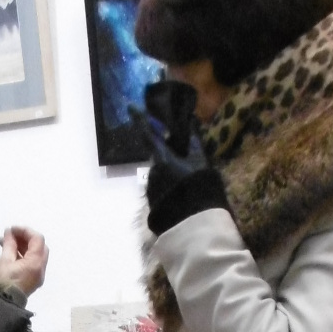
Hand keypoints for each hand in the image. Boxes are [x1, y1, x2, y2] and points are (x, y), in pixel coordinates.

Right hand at [0, 225, 48, 295]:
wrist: (4, 305)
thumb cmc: (4, 283)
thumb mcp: (5, 261)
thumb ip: (9, 244)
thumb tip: (9, 233)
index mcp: (36, 262)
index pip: (37, 239)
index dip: (25, 230)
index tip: (11, 229)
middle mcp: (41, 268)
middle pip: (39, 246)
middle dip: (25, 238)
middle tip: (11, 235)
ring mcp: (38, 275)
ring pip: (35, 254)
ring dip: (23, 246)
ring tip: (6, 242)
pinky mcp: (33, 279)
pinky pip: (32, 263)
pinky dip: (24, 255)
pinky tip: (10, 252)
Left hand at [134, 76, 225, 234]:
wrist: (192, 224)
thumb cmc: (199, 189)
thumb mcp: (201, 163)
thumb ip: (194, 143)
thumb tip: (190, 123)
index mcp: (162, 159)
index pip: (148, 134)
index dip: (139, 119)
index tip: (130, 106)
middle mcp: (152, 172)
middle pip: (157, 156)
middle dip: (167, 154)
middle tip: (183, 161)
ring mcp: (150, 188)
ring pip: (159, 173)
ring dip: (169, 172)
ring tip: (186, 183)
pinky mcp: (152, 202)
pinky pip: (159, 188)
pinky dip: (168, 186)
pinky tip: (181, 195)